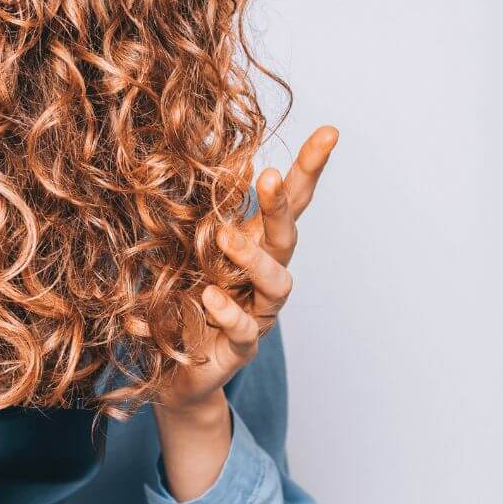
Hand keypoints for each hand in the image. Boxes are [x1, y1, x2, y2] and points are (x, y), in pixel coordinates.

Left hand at [153, 125, 338, 499]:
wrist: (174, 372)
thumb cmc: (179, 305)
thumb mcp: (177, 257)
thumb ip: (182, 224)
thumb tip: (172, 163)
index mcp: (253, 248)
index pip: (288, 204)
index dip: (309, 169)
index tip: (330, 131)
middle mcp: (263, 279)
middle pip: (286, 237)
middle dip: (281, 206)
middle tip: (268, 177)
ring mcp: (257, 315)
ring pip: (277, 284)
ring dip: (254, 259)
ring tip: (226, 240)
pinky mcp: (239, 350)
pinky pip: (245, 331)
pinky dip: (227, 314)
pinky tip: (208, 299)